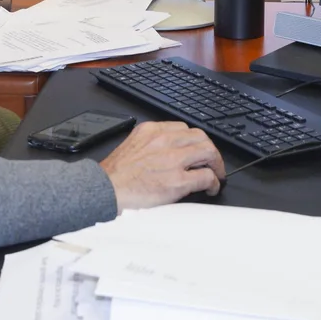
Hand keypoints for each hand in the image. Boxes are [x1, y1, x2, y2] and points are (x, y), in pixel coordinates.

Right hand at [98, 121, 224, 210]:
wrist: (105, 190)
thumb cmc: (114, 174)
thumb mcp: (132, 145)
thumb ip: (151, 144)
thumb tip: (167, 153)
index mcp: (152, 131)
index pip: (183, 129)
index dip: (194, 141)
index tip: (197, 149)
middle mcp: (164, 140)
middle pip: (200, 137)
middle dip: (210, 150)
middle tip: (212, 162)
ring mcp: (173, 160)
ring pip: (208, 152)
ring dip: (216, 165)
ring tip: (216, 174)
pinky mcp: (178, 181)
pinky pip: (206, 176)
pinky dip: (213, 182)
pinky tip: (210, 188)